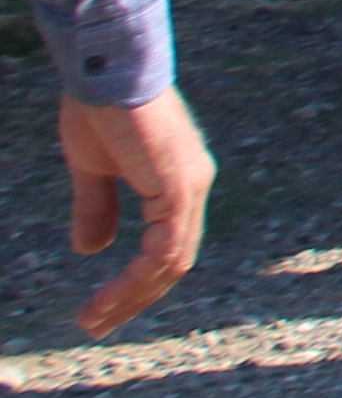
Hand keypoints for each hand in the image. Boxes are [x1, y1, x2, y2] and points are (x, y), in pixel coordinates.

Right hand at [61, 90, 207, 336]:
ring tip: (94, 321)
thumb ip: (97, 207)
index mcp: (177, 184)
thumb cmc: (101, 109)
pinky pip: (164, 247)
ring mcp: (189, 187)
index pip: (167, 247)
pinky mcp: (177, 187)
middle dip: (135, 299)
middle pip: (173, 262)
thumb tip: (92, 250)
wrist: (107, 71)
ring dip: (132, 296)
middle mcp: (192, 188)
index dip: (137, 282)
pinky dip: (138, 278)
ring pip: (170, 261)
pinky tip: (110, 297)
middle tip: (96, 327)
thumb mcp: (94, 168)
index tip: (102, 309)